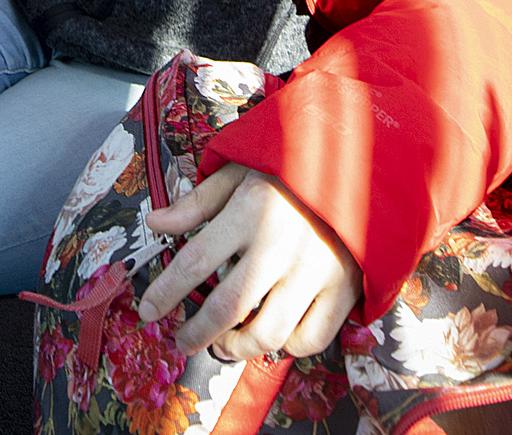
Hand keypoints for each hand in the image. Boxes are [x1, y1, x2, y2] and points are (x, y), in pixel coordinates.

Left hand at [134, 164, 361, 361]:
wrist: (364, 164)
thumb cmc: (291, 168)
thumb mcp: (240, 170)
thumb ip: (197, 202)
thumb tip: (154, 223)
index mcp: (249, 210)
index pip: (194, 262)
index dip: (165, 292)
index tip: (148, 310)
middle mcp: (280, 245)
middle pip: (226, 307)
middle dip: (195, 332)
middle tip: (180, 339)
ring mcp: (315, 270)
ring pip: (267, 332)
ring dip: (236, 347)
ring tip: (222, 344)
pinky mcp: (344, 288)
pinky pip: (310, 337)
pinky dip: (286, 346)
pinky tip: (271, 336)